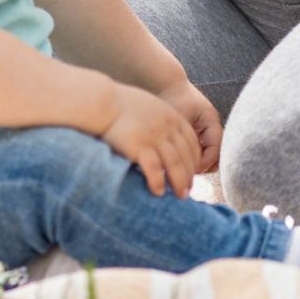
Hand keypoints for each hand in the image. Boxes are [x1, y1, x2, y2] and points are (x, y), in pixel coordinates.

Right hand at [101, 82, 202, 196]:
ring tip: (180, 196)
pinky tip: (158, 192)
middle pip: (186, 156)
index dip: (195, 159)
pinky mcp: (139, 147)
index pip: (192, 142)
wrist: (104, 102)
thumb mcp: (150, 107)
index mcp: (172, 116)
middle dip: (189, 175)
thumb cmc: (122, 105)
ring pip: (174, 165)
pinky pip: (154, 169)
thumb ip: (162, 121)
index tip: (194, 172)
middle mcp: (167, 127)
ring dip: (179, 183)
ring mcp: (154, 137)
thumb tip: (165, 139)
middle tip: (188, 190)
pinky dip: (158, 182)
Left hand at [158, 76, 223, 172]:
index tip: (190, 170)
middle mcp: (212, 126)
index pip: (216, 148)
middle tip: (189, 174)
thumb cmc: (171, 99)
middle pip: (217, 154)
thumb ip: (183, 140)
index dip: (205, 162)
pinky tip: (181, 163)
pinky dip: (194, 158)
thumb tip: (184, 165)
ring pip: (210, 154)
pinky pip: (201, 150)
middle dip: (204, 166)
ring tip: (185, 170)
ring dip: (200, 163)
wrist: (165, 84)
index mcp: (211, 120)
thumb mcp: (178, 120)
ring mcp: (206, 129)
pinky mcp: (198, 133)